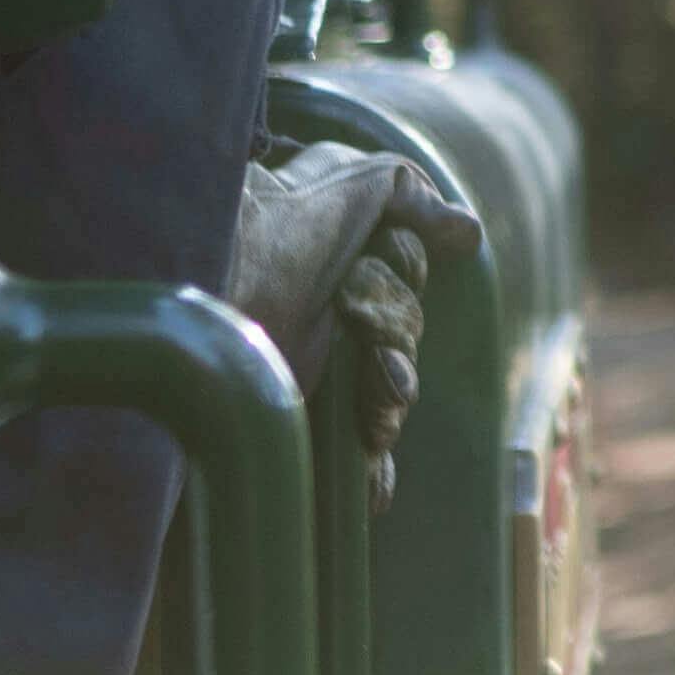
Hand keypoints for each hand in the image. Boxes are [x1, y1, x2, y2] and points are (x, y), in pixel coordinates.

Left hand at [224, 138, 481, 496]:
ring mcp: (319, 361)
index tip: (366, 258)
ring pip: (395, 385)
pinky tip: (375, 489)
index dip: (401, 266)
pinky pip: (361, 453)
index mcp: (341, 253)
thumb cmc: (270, 232)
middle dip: (393, 326)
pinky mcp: (303, 410)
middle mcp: (333, 306)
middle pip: (406, 327)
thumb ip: (407, 194)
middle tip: (351, 312)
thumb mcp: (344, 185)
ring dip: (392, 391)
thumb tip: (467, 232)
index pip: (405, 269)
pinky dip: (375, 473)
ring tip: (374, 394)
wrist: (208, 292)